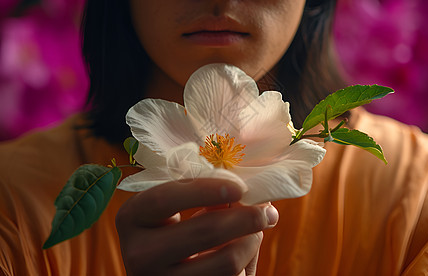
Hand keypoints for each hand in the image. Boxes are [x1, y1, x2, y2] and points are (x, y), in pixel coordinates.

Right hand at [115, 178, 278, 275]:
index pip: (165, 199)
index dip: (205, 190)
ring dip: (251, 242)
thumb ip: (206, 198)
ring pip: (226, 261)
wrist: (163, 271)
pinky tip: (240, 254)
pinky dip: (244, 264)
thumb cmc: (173, 230)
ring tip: (256, 232)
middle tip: (267, 211)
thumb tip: (251, 194)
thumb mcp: (177, 209)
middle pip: (204, 231)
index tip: (239, 188)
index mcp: (132, 217)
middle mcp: (138, 253)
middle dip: (246, 218)